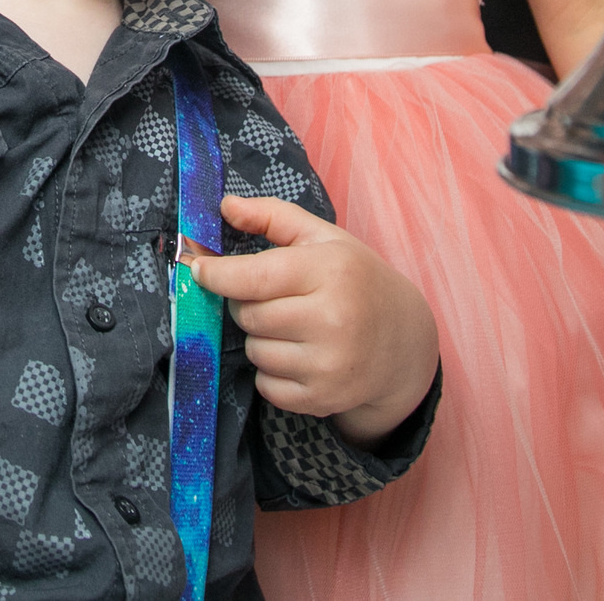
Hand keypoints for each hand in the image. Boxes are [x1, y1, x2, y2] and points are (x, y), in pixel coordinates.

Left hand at [187, 193, 439, 446]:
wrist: (403, 341)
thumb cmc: (356, 280)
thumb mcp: (322, 238)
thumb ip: (272, 216)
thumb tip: (225, 206)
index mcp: (330, 272)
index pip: (253, 277)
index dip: (217, 274)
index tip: (200, 269)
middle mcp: (332, 320)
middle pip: (248, 315)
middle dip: (248, 305)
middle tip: (273, 298)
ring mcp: (329, 364)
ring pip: (254, 352)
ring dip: (260, 339)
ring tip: (291, 327)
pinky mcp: (323, 398)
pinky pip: (266, 385)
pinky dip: (271, 372)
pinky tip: (298, 355)